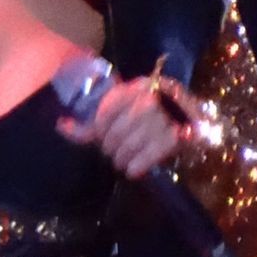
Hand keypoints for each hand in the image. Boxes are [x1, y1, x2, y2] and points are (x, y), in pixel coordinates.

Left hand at [57, 75, 195, 179]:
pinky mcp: (181, 135)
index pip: (105, 114)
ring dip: (122, 159)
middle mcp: (151, 98)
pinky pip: (151, 155)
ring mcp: (167, 116)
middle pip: (117, 132)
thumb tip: (60, 126)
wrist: (196, 119)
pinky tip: (133, 170)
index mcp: (136, 87)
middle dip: (111, 148)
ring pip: (131, 145)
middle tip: (114, 153)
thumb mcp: (121, 113)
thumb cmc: (148, 119)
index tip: (102, 137)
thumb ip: (91, 124)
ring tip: (123, 162)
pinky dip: (138, 166)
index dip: (99, 131)